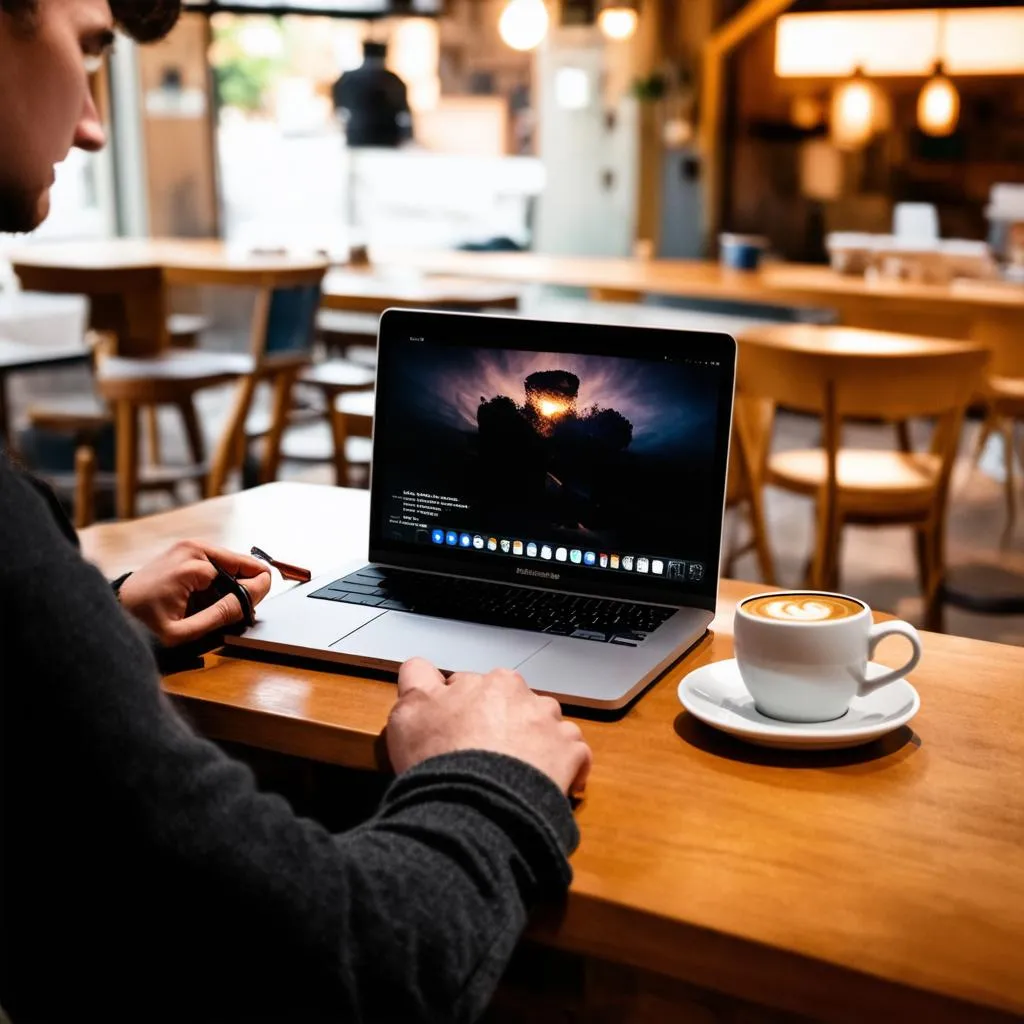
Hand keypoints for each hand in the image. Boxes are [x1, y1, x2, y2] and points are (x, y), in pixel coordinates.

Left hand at [117, 540, 271, 647]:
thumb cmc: (143, 624)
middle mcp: (192, 547)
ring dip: (230, 586)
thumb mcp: (184, 631)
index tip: (247, 614)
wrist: (112, 612)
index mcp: (192, 564)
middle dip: (242, 588)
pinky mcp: (183, 550)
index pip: (246, 573)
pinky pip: (215, 563)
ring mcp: (187, 546)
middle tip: (232, 613)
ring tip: (215, 608)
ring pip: (229, 565)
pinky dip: (217, 581)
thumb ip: (224, 613)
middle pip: (240, 565)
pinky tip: (206, 600)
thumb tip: (258, 590)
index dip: (251, 596)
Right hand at [387, 658, 591, 797]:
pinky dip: (565, 767)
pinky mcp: (570, 754)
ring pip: (544, 725)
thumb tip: (420, 668)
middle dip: (500, 722)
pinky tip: (547, 784)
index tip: (453, 727)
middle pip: (512, 704)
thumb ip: (415, 681)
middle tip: (481, 755)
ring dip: (534, 741)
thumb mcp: (408, 713)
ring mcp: (550, 724)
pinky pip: (573, 755)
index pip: (473, 684)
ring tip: (515, 771)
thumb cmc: (441, 758)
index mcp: (491, 681)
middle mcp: (525, 696)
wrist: (478, 804)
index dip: (459, 706)